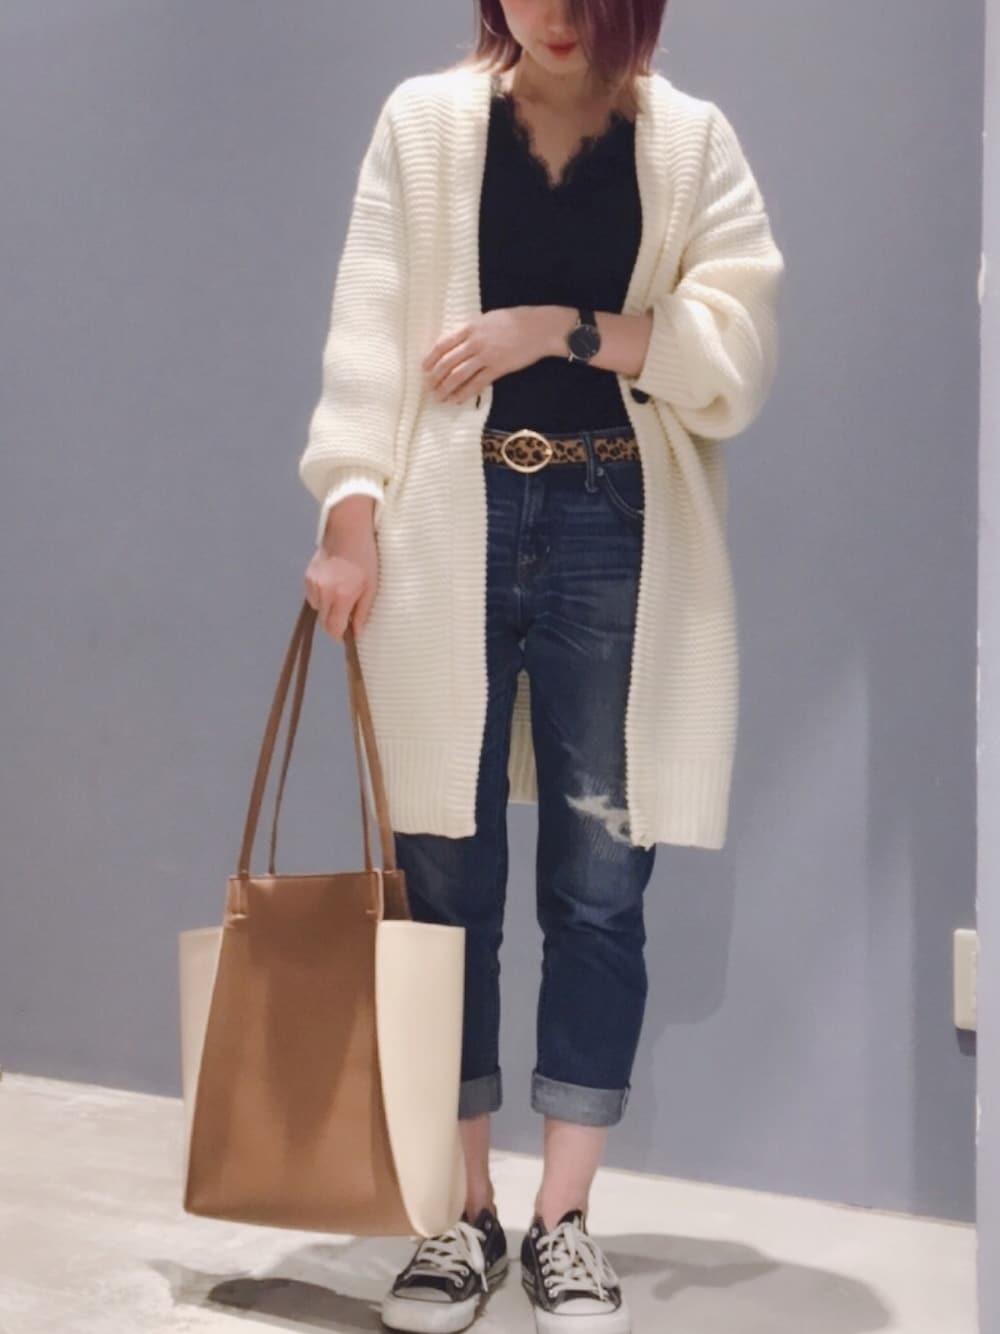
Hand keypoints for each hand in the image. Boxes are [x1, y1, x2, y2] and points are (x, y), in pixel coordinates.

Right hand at [304, 510, 378, 641]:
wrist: (347, 531)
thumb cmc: (365, 558)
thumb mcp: (371, 587)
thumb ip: (362, 612)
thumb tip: (357, 633)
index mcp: (342, 596)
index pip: (334, 628)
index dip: (341, 635)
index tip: (348, 634)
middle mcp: (324, 592)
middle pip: (324, 622)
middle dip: (335, 624)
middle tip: (347, 617)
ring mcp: (313, 583)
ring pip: (317, 609)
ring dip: (328, 610)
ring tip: (341, 597)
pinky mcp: (308, 576)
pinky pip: (313, 596)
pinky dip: (321, 598)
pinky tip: (332, 587)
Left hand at [422, 306, 562, 403]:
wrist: (539, 327)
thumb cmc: (516, 320)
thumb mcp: (488, 319)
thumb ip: (472, 330)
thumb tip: (458, 342)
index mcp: (470, 327)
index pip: (443, 344)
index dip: (430, 358)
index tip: (423, 368)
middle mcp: (474, 342)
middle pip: (447, 362)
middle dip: (435, 377)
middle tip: (428, 387)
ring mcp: (486, 356)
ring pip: (458, 375)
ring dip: (446, 388)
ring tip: (439, 397)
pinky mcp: (498, 368)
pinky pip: (477, 383)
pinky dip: (465, 393)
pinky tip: (457, 400)